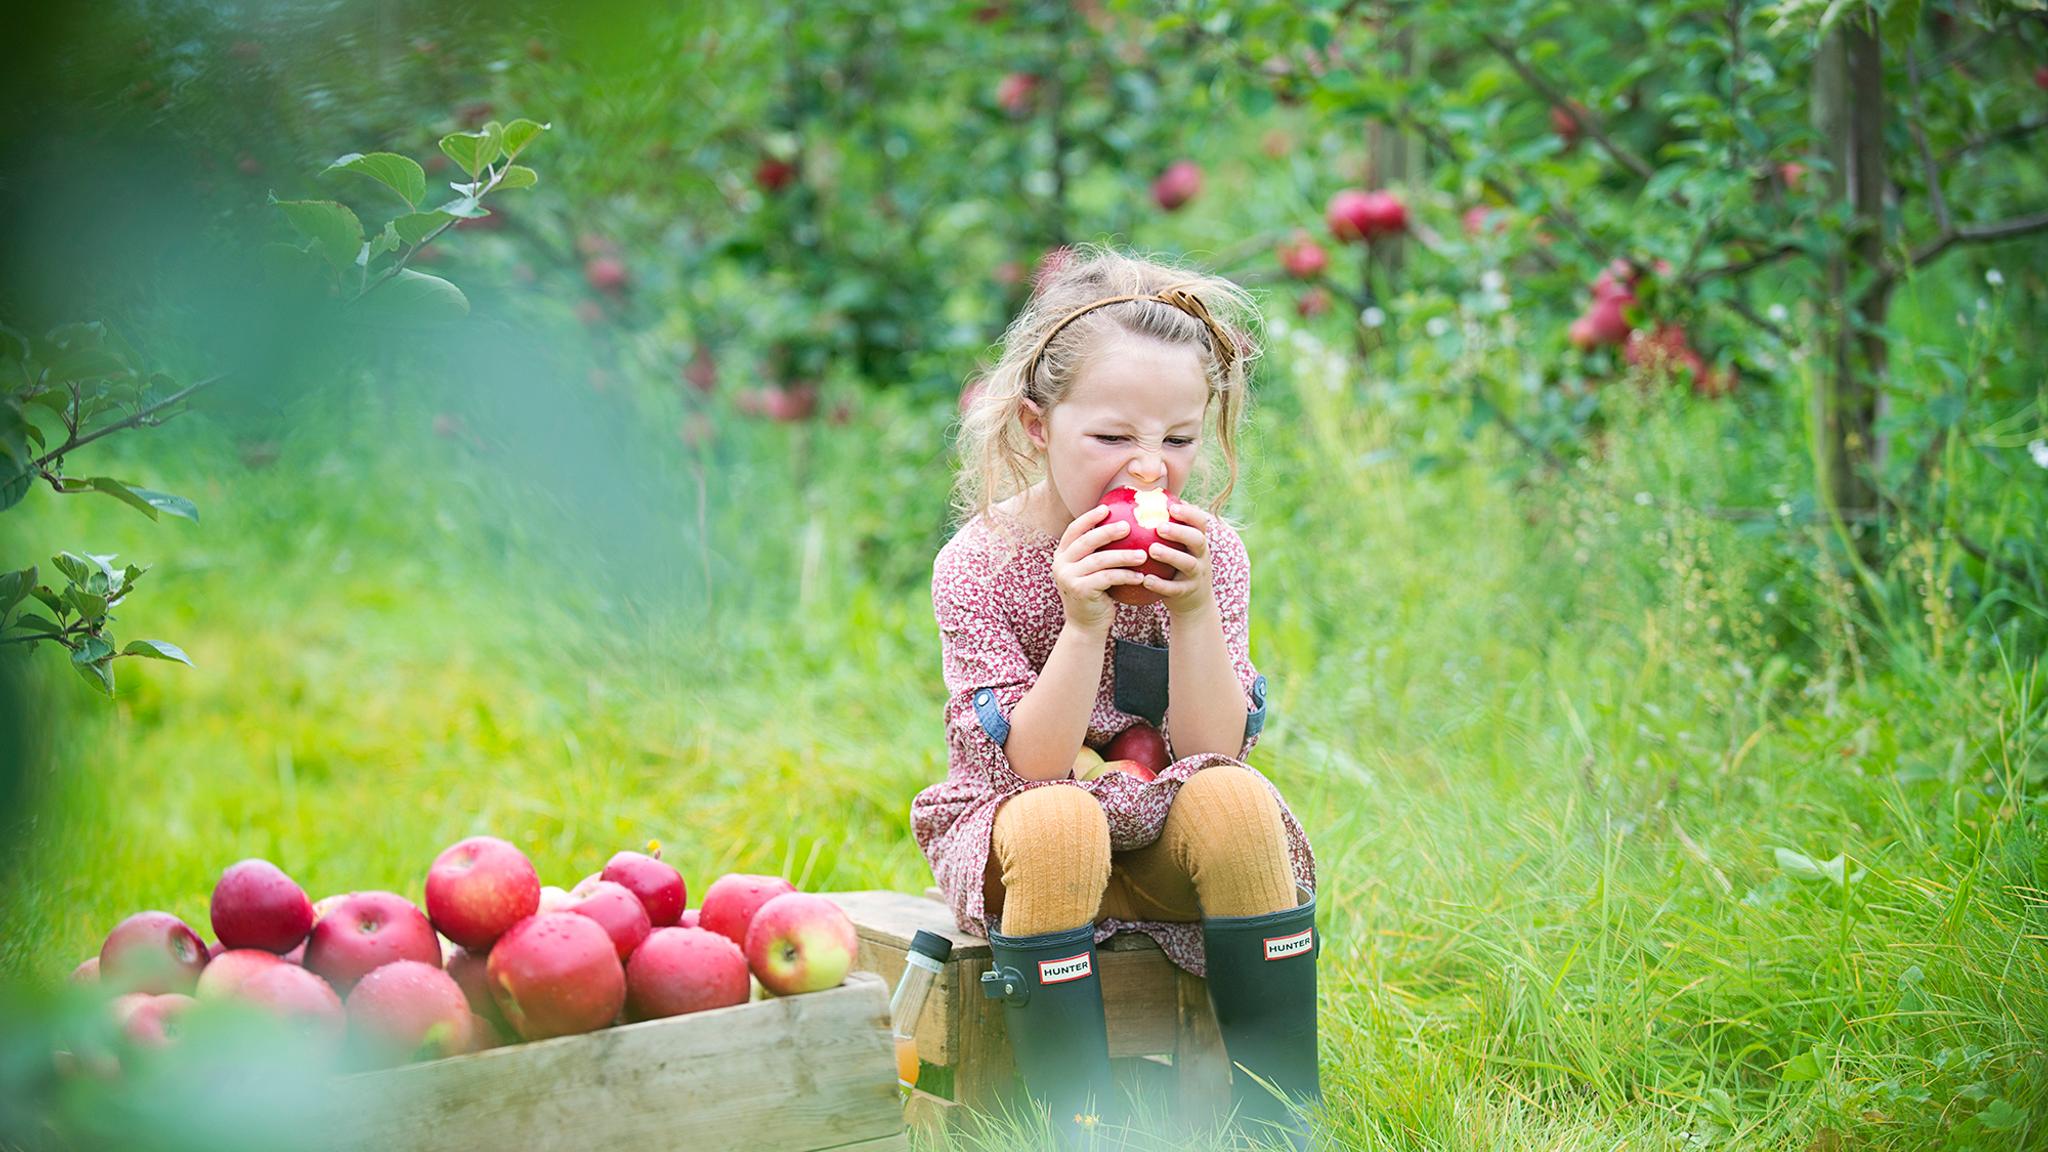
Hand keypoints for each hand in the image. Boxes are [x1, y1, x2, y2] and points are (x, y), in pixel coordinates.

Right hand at [1052, 504, 1147, 632]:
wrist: (1086, 625)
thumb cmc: (1096, 594)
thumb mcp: (1091, 570)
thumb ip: (1098, 552)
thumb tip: (1123, 524)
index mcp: (1062, 555)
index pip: (1074, 529)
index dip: (1089, 517)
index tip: (1107, 508)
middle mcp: (1061, 564)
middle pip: (1086, 541)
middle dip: (1108, 531)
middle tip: (1129, 526)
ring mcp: (1068, 577)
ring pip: (1099, 560)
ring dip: (1123, 555)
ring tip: (1143, 554)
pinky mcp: (1080, 590)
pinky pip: (1107, 578)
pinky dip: (1126, 576)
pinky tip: (1141, 576)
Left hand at [1141, 500, 1216, 619]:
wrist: (1195, 603)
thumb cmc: (1178, 567)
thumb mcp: (1180, 548)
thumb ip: (1166, 528)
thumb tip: (1140, 500)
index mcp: (1198, 541)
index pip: (1200, 522)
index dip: (1189, 513)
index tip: (1172, 506)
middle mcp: (1202, 556)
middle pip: (1197, 540)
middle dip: (1180, 532)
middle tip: (1159, 527)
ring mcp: (1197, 575)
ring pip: (1188, 564)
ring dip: (1170, 556)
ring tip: (1152, 550)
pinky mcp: (1187, 593)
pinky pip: (1174, 589)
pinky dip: (1161, 585)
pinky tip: (1145, 579)